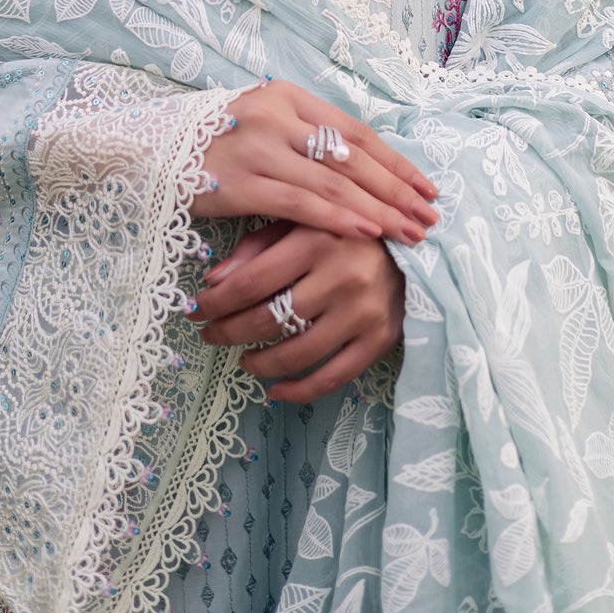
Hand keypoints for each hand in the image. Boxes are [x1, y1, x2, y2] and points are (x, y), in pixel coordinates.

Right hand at [190, 79, 437, 245]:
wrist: (146, 149)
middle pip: (352, 155)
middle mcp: (276, 114)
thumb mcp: (261, 126)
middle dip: (396, 188)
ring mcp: (258, 146)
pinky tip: (365, 232)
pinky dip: (337, 217)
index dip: (395, 160)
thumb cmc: (212, 144)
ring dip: (377, 208)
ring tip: (409, 231)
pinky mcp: (240, 181)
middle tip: (429, 214)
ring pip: (333, 180)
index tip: (426, 186)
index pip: (356, 130)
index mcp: (287, 96)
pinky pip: (300, 202)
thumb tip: (363, 171)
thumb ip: (304, 139)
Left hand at [192, 219, 405, 402]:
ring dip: (259, 363)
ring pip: (296, 354)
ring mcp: (363, 312)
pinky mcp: (380, 340)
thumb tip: (214, 282)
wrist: (416, 246)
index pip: (251, 281)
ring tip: (243, 359)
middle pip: (268, 319)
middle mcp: (342, 276)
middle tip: (211, 334)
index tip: (197, 310)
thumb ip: (256, 247)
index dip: (217, 302)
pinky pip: (332, 377)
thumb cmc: (344, 230)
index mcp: (317, 238)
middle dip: (229, 332)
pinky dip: (298, 390)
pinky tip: (275, 389)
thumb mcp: (299, 222)